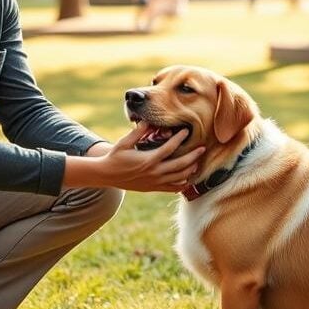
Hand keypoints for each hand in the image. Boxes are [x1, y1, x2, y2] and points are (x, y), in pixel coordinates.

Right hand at [64, 123, 203, 191]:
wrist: (106, 175)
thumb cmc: (115, 157)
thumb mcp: (124, 142)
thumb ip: (137, 132)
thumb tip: (147, 120)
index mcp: (148, 160)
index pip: (170, 148)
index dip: (179, 139)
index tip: (186, 131)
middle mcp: (154, 172)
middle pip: (180, 165)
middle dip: (193, 156)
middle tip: (202, 149)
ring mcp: (154, 182)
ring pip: (179, 178)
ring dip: (190, 170)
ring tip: (197, 162)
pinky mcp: (153, 188)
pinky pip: (172, 188)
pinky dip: (182, 184)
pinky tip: (187, 178)